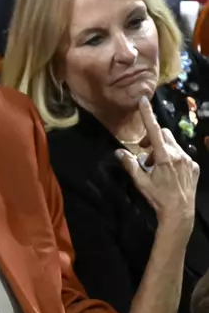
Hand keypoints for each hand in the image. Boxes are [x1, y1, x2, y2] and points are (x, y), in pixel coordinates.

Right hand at [116, 96, 198, 227]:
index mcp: (164, 157)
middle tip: (144, 154)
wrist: (180, 212)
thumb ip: (130, 164)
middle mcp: (179, 155)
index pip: (153, 130)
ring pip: (173, 144)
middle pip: (163, 134)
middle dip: (152, 139)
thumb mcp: (140, 182)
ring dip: (162, 149)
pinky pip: (182, 154)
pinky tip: (168, 172)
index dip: (148, 114)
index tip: (143, 100)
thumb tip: (119, 152)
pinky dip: (173, 157)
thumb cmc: (158, 197)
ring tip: (155, 166)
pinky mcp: (194, 166)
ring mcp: (189, 160)